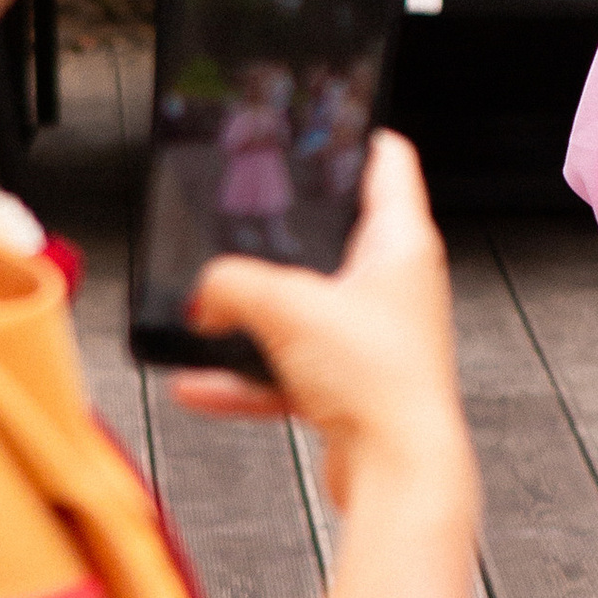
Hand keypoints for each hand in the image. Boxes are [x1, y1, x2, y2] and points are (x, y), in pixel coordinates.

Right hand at [174, 130, 471, 517]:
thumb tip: (205, 293)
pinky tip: (197, 382)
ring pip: (305, 311)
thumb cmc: (380, 381)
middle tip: (241, 221)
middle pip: (337, 239)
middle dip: (284, 237)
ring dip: (255, 317)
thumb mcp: (287, 306)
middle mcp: (395, 286)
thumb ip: (232, 285)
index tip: (327, 125)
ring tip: (206, 315)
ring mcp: (376, 338)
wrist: (398, 471)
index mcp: (401, 243)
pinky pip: (289, 372)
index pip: (388, 164)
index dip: (358, 137)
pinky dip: (246, 378)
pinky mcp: (355, 388)